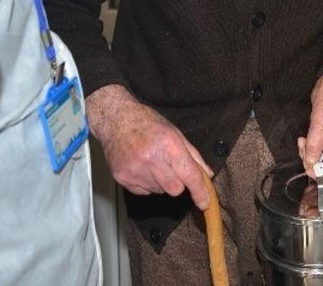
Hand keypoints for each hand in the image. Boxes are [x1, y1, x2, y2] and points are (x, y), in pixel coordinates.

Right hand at [86, 84, 212, 209]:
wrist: (114, 119)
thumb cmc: (146, 123)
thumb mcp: (175, 132)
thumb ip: (193, 155)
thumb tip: (207, 175)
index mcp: (169, 144)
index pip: (190, 175)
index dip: (200, 192)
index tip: (205, 203)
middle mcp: (152, 158)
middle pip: (175, 189)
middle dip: (177, 183)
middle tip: (169, 166)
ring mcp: (135, 170)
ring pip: (159, 191)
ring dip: (160, 182)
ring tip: (150, 162)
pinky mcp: (123, 178)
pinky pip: (144, 192)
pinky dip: (146, 183)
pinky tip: (140, 166)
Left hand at [297, 72, 322, 179]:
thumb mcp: (319, 124)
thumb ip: (314, 146)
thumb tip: (310, 162)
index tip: (311, 167)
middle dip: (313, 162)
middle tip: (304, 151)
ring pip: (321, 158)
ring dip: (309, 153)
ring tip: (303, 141)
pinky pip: (318, 149)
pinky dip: (310, 146)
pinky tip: (305, 139)